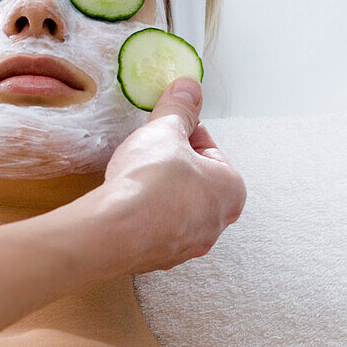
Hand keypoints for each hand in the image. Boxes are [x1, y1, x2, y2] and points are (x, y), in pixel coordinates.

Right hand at [102, 77, 245, 274]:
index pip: (210, 148)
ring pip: (175, 205)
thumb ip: (179, 108)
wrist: (114, 231)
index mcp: (231, 190)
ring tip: (135, 176)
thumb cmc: (150, 183)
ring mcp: (188, 245)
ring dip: (159, 189)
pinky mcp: (160, 257)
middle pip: (195, 179)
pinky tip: (127, 201)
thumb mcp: (166, 131)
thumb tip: (189, 89)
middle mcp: (216, 223)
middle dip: (173, 162)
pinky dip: (144, 213)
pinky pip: (155, 227)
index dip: (184, 131)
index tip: (166, 126)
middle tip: (149, 149)